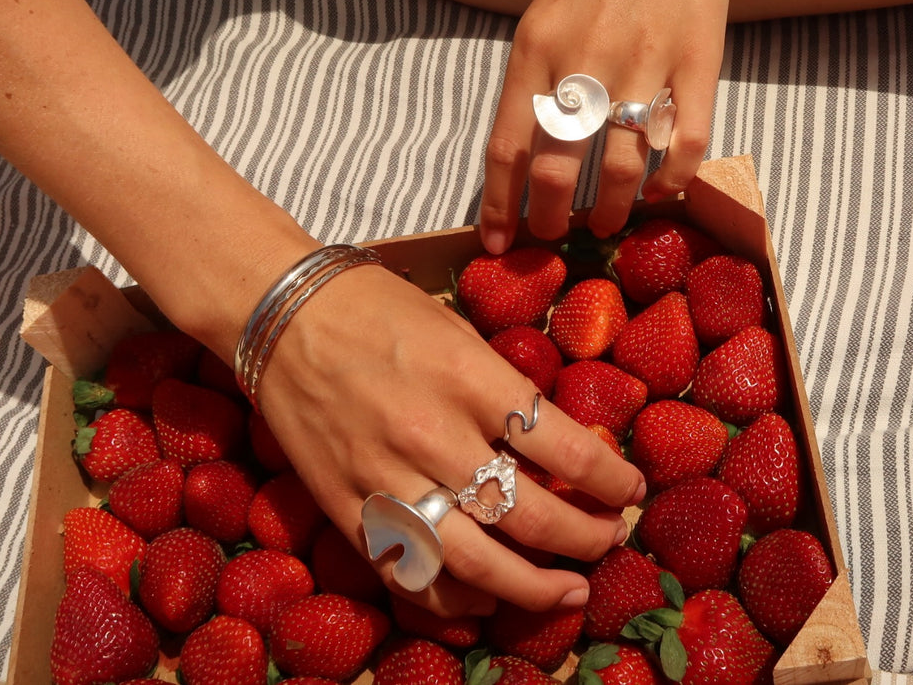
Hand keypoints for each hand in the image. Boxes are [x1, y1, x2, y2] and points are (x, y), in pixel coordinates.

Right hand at [253, 262, 645, 615]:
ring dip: (535, 588)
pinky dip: (453, 601)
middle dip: (587, 539)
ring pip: (477, 563)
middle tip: (610, 542)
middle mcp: (433, 434)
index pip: (565, 448)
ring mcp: (386, 478)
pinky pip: (409, 572)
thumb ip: (504, 390)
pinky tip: (486, 604)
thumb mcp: (459, 331)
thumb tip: (560, 444)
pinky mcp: (347, 507)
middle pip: (532, 516)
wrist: (281, 312)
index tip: (631, 491)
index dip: (612, 481)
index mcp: (470, 378)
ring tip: (570, 591)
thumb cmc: (378, 309)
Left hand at [479, 0, 732, 252]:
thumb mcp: (541, 17)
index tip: (496, 245)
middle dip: (549, 220)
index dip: (498, 208)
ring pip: (620, 167)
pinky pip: (686, 143)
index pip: (506, 148)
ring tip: (607, 223)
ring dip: (610, 210)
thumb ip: (534, 82)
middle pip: (556, 169)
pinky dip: (672, 181)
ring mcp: (644, 62)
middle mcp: (584, 60)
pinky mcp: (698, 60)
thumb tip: (525, 162)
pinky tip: (661, 193)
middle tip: (553, 237)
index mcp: (534, 48)